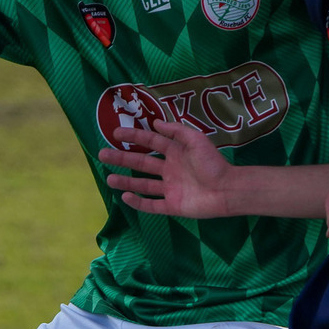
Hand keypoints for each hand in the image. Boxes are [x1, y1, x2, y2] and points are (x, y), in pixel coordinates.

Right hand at [97, 119, 234, 218]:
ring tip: (109, 178)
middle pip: (141, 162)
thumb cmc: (213, 163)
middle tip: (102, 154)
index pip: (150, 141)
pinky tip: (125, 197)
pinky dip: (138, 202)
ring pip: (143, 184)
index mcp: (175, 152)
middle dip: (122, 158)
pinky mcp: (173, 206)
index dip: (134, 136)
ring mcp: (170, 189)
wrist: (227, 190)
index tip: (116, 133)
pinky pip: (152, 205)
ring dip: (126, 181)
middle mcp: (170, 169)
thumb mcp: (196, 140)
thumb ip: (176, 131)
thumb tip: (156, 122)